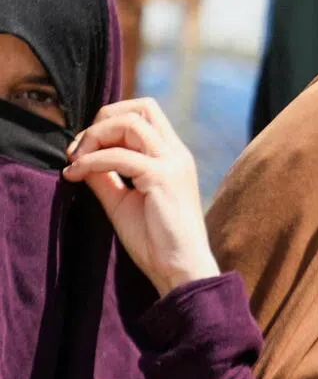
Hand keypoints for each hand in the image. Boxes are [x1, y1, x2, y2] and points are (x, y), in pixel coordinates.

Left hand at [63, 98, 219, 295]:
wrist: (180, 270)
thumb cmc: (156, 242)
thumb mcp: (122, 200)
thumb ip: (104, 174)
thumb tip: (77, 154)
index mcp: (172, 158)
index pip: (144, 115)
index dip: (110, 121)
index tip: (86, 149)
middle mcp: (177, 155)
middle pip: (141, 107)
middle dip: (104, 119)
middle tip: (80, 149)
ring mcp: (173, 164)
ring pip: (130, 122)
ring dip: (96, 136)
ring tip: (78, 161)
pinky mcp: (163, 178)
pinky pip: (119, 155)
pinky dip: (92, 160)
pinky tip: (77, 175)